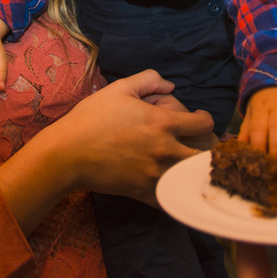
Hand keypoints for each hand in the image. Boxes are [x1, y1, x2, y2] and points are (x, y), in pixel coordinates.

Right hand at [44, 70, 215, 205]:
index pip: (204, 124)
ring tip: (190, 163)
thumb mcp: (119, 88)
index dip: (206, 120)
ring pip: (191, 176)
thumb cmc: (92, 117)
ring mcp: (155, 173)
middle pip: (205, 154)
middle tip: (202, 144)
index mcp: (161, 122)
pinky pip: (171, 197)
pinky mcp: (144, 192)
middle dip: (208, 148)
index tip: (199, 120)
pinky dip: (176, 191)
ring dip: (194, 169)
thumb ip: (148, 80)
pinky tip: (173, 182)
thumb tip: (171, 85)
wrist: (68, 153)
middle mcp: (164, 149)